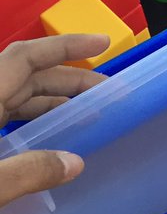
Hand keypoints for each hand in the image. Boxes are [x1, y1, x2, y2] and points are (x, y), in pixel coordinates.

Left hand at [0, 35, 106, 206]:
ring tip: (91, 113)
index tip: (104, 42)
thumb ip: (29, 172)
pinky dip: (33, 121)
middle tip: (110, 92)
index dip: (65, 46)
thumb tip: (75, 163)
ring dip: (54, 102)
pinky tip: (54, 136)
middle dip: (70, 79)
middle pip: (26, 77)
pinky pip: (5, 118)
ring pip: (15, 98)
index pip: (25, 58)